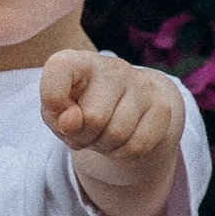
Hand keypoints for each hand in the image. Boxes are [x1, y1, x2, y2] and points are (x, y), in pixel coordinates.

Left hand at [38, 45, 185, 215]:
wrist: (120, 108)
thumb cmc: (79, 108)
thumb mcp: (56, 113)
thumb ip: (55, 114)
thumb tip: (70, 121)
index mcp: (79, 62)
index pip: (60, 69)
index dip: (53, 96)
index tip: (56, 107)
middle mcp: (113, 67)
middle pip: (94, 118)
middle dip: (85, 136)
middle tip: (85, 131)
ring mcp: (141, 84)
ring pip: (117, 134)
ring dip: (104, 145)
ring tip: (101, 135)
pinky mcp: (161, 106)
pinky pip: (137, 145)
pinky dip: (122, 152)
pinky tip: (119, 141)